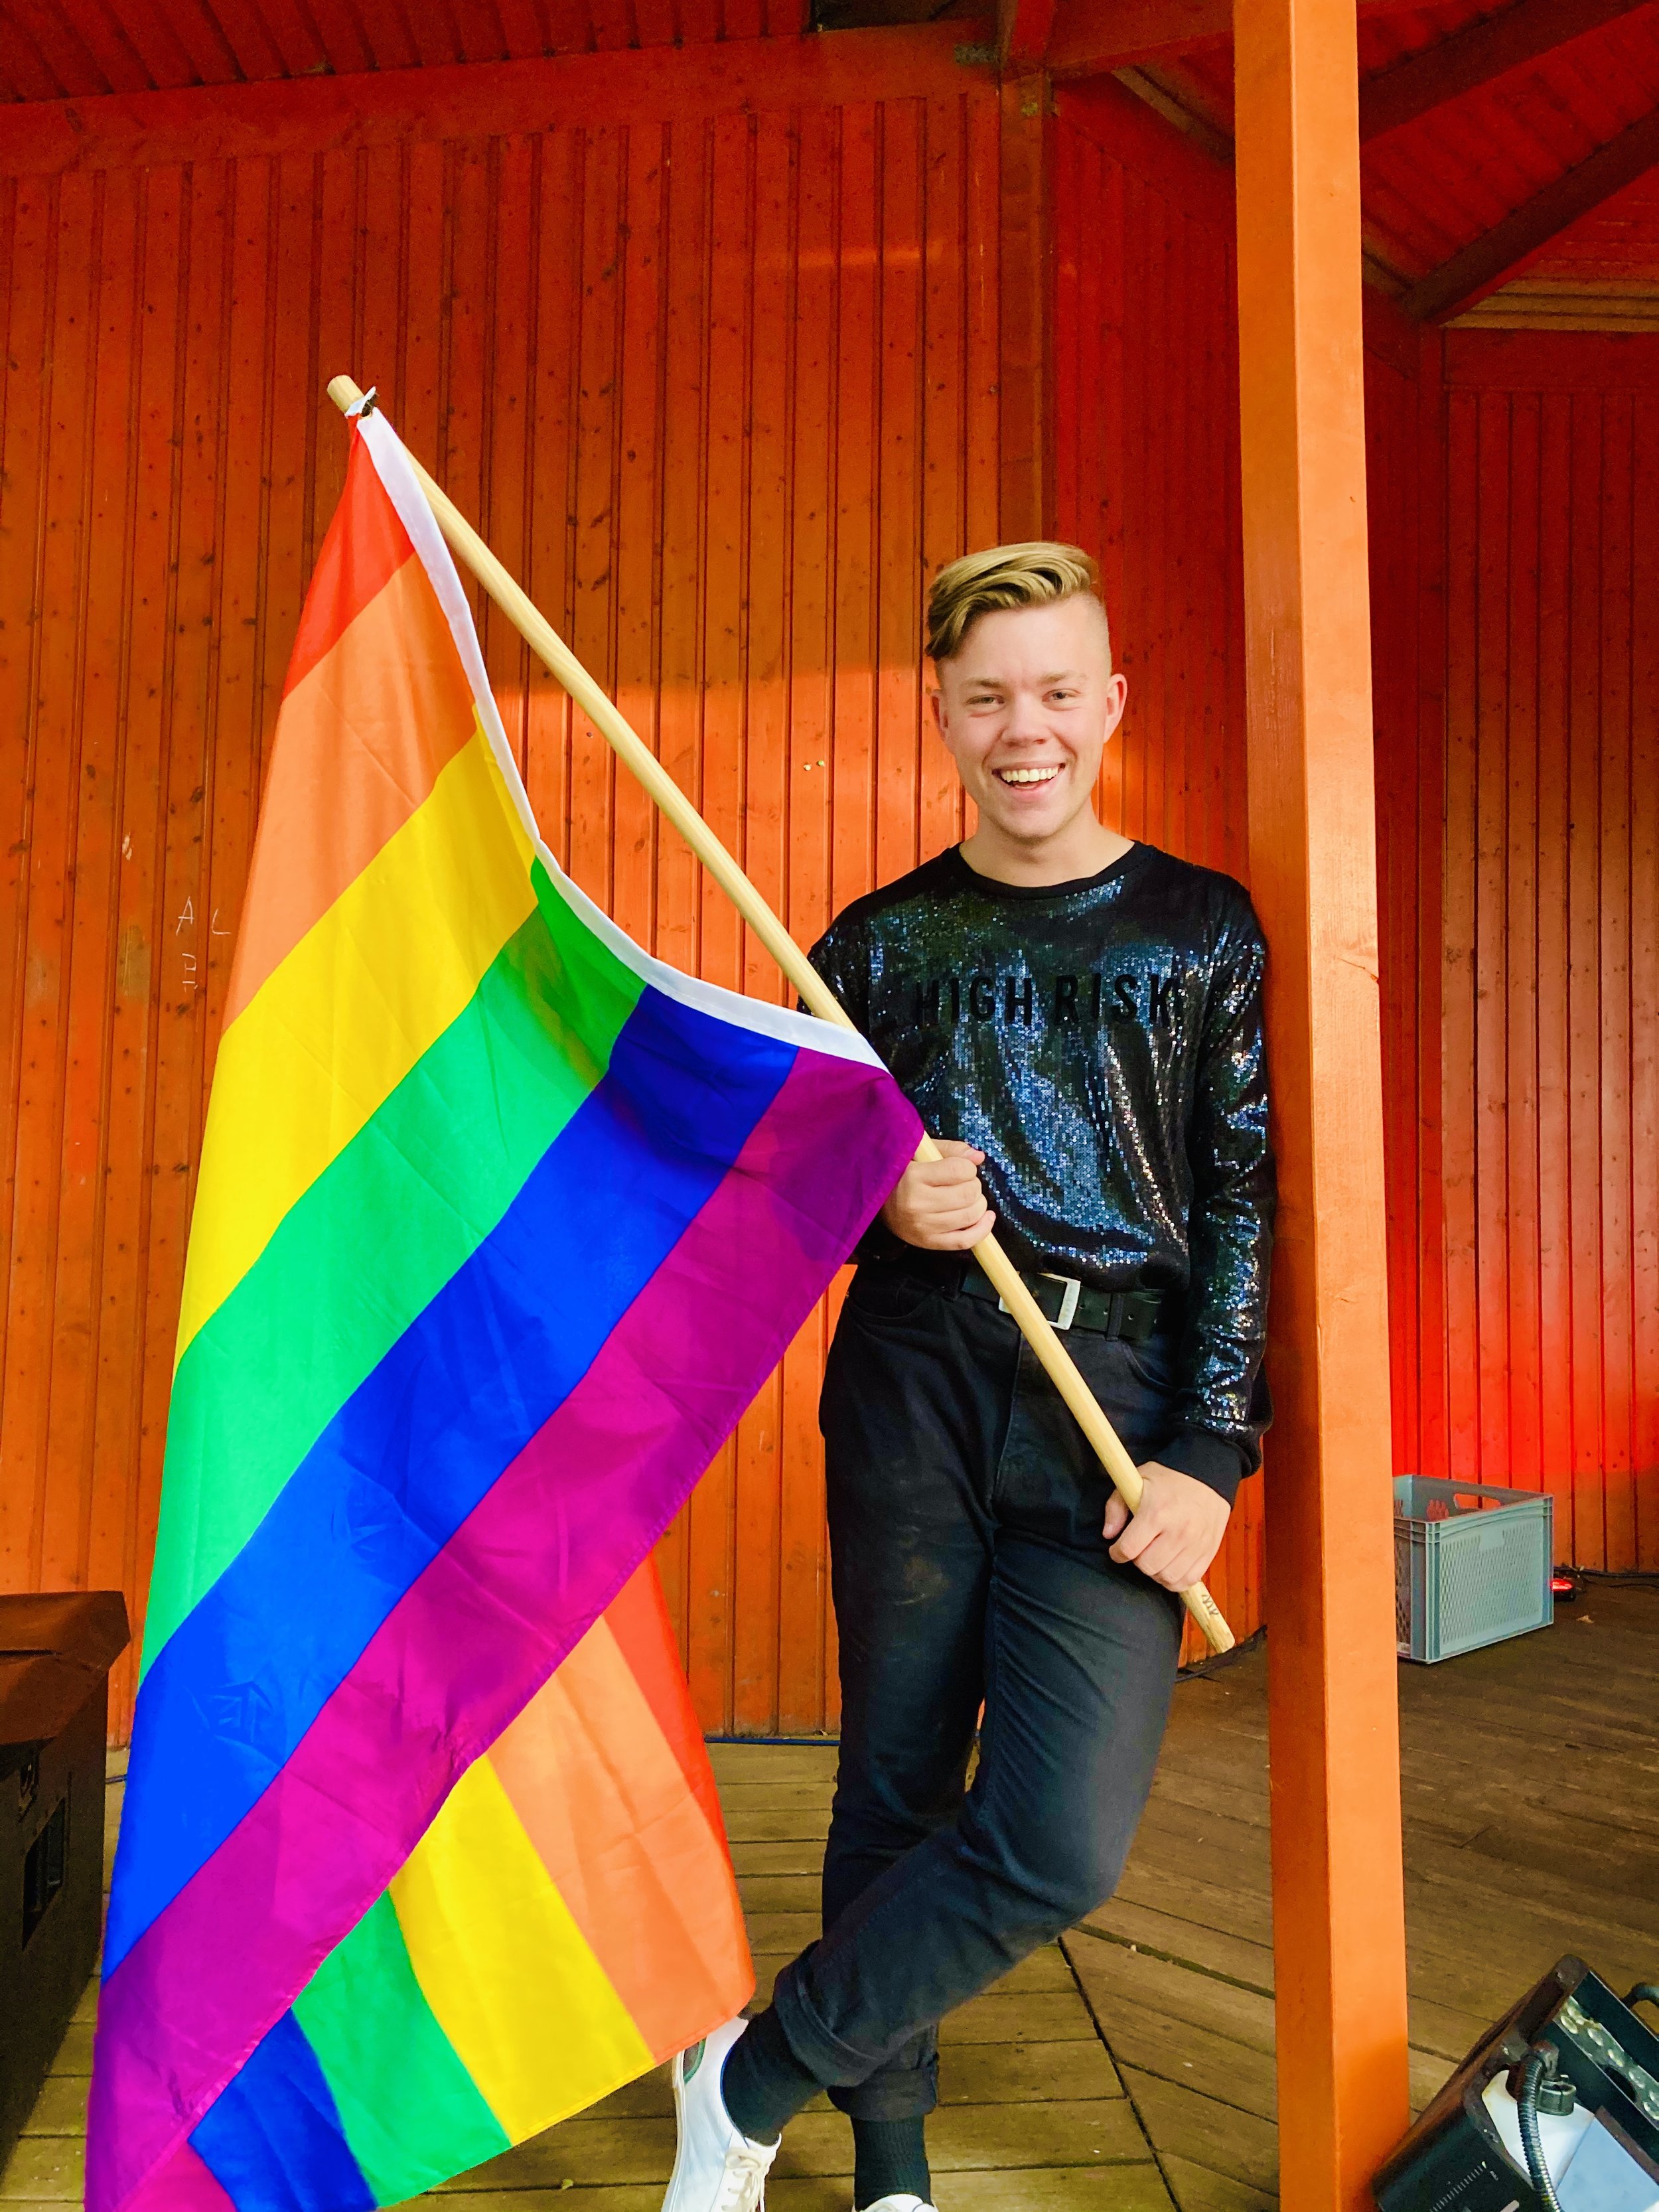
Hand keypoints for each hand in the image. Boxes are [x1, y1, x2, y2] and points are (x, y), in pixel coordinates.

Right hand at [880, 1139, 996, 1251]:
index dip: (967, 1167)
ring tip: (968, 1197)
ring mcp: (923, 1226)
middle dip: (973, 1184)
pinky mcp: (928, 1242)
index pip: (960, 1170)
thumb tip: (979, 1157)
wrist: (877, 1203)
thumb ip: (951, 1150)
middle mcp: (917, 1204)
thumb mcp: (921, 1153)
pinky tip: (986, 1217)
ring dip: (978, 1204)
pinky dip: (982, 1229)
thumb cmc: (902, 1173)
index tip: (960, 1167)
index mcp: (913, 1176)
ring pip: (971, 1216)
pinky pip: (965, 1241)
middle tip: (962, 1183)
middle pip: (969, 1193)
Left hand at [1103, 1463, 1230, 1591]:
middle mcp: (1178, 1531)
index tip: (1117, 1549)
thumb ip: (1116, 1507)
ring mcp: (1195, 1544)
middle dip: (1137, 1561)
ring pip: (1167, 1577)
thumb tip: (1108, 1534)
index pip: (1129, 1548)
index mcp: (1156, 1512)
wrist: (1207, 1475)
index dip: (1117, 1553)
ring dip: (1155, 1572)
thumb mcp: (1136, 1481)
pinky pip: (1188, 1580)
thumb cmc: (1169, 1479)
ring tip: (1154, 1558)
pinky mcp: (1208, 1552)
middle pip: (1147, 1566)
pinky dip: (1175, 1580)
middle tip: (1139, 1550)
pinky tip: (1169, 1567)